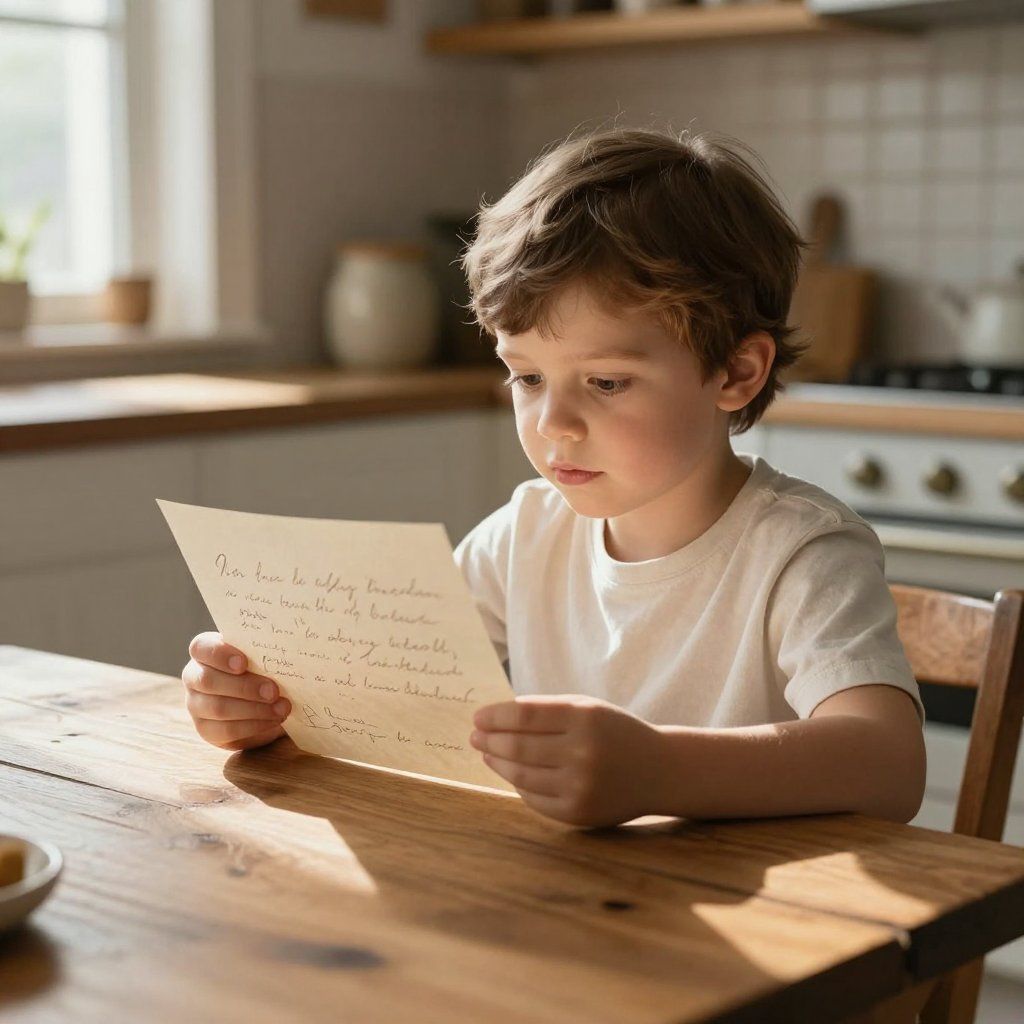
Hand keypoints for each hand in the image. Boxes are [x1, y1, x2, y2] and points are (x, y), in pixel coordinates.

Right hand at [182, 632, 290, 750]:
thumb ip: (261, 652)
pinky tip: (274, 720)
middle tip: (273, 691)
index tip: (243, 662)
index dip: (220, 655)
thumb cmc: (257, 667)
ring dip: (254, 709)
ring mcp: (196, 705)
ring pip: (218, 708)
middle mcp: (193, 677)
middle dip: (244, 687)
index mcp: (203, 652)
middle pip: (208, 681)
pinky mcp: (206, 729)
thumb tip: (286, 652)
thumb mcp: (258, 656)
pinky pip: (226, 730)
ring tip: (282, 708)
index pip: (200, 648)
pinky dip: (254, 725)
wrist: (257, 699)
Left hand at [469, 695, 663, 827]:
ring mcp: (580, 786)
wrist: (658, 770)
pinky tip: (512, 775)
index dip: (495, 716)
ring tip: (488, 754)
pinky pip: (534, 798)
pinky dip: (518, 785)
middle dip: (490, 740)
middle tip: (475, 737)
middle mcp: (583, 752)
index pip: (525, 715)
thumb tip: (496, 718)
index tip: (478, 717)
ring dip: (497, 763)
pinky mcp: (578, 813)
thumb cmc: (614, 732)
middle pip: (518, 746)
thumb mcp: (588, 709)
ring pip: (521, 775)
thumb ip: (546, 710)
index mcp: (585, 718)